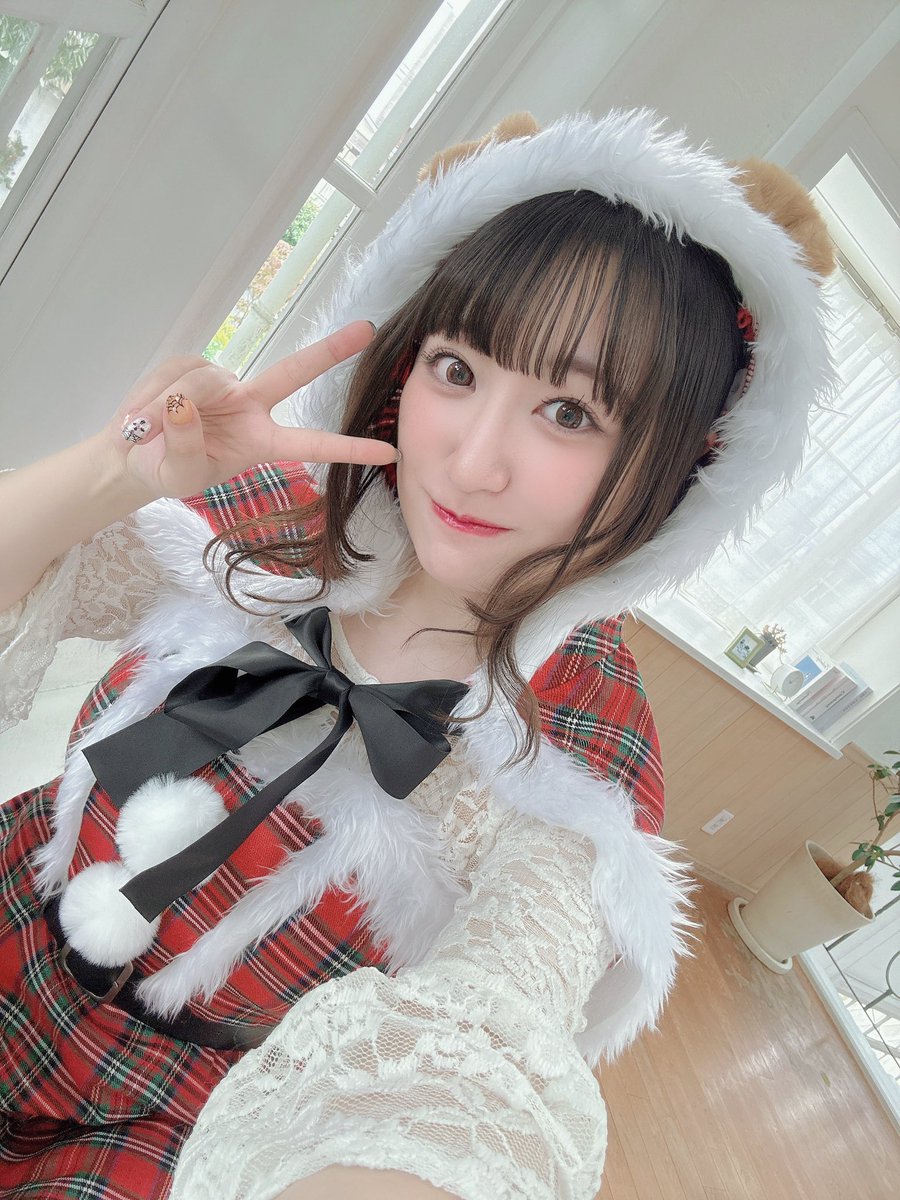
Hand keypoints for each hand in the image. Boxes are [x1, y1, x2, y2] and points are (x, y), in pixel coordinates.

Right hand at [104, 321, 395, 500]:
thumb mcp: (179, 475)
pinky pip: (172, 373)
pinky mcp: (190, 364)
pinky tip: (138, 414)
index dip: (347, 448)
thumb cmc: (167, 471)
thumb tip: (183, 404)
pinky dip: (149, 395)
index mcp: (261, 441)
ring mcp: (222, 382)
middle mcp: (250, 405)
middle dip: (328, 351)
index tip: (388, 453)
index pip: (310, 443)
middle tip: (368, 329)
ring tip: (142, 430)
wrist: (134, 456)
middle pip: (294, 372)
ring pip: (202, 381)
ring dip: (166, 406)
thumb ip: (186, 446)